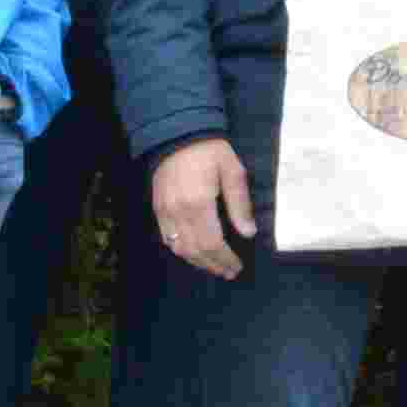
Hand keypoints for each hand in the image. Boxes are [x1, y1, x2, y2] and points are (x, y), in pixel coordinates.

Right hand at [153, 136, 260, 277]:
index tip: (237, 266)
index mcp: (200, 203)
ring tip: (214, 268)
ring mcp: (165, 212)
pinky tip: (194, 255)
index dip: (225, 258)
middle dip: (214, 265)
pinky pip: (167, 238)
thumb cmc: (210, 151)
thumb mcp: (233, 172)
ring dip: (197, 262)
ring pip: (179, 248)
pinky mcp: (158, 209)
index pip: (213, 243)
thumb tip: (248, 233)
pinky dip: (181, 250)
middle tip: (229, 272)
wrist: (177, 134)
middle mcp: (179, 211)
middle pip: (196, 250)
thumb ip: (240, 204)